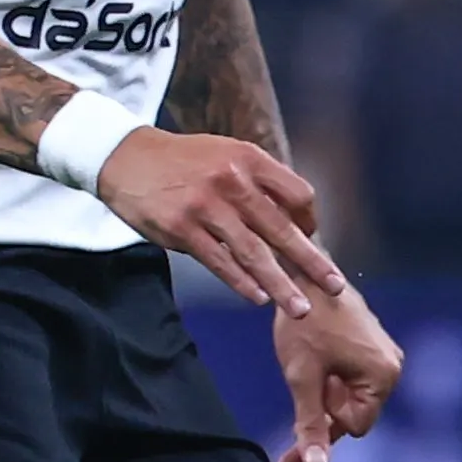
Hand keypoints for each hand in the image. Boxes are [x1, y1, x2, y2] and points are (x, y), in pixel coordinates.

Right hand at [94, 127, 347, 318]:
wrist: (128, 158)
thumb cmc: (184, 161)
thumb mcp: (226, 154)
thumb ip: (258, 182)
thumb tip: (293, 219)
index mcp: (249, 159)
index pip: (297, 194)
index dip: (309, 221)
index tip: (311, 239)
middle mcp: (232, 181)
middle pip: (281, 229)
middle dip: (311, 262)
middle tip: (333, 286)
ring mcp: (206, 207)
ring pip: (253, 252)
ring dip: (280, 284)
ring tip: (299, 307)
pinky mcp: (182, 230)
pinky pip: (220, 262)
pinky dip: (242, 282)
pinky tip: (258, 298)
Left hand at [271, 279, 401, 461]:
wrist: (303, 269)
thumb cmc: (305, 321)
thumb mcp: (302, 377)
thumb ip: (311, 423)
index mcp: (383, 376)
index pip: (356, 426)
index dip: (325, 426)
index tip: (293, 436)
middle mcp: (390, 367)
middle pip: (354, 415)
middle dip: (321, 426)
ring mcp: (381, 355)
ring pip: (348, 399)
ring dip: (321, 404)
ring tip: (292, 397)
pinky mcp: (369, 347)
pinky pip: (349, 379)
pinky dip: (326, 387)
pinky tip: (305, 380)